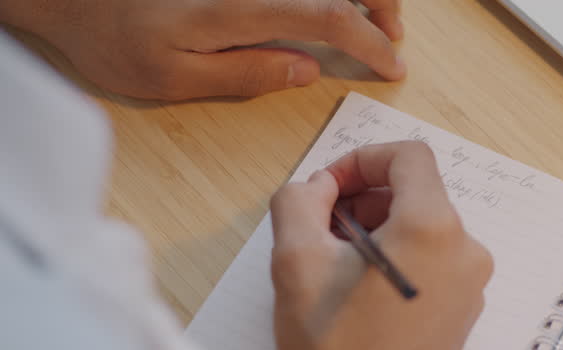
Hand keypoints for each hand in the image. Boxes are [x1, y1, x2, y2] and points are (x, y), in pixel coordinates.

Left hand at [0, 0, 404, 99]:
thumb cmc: (115, 39)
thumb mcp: (174, 77)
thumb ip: (246, 72)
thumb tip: (306, 68)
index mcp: (238, 8)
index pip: (327, 16)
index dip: (369, 41)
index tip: (392, 65)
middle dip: (380, 4)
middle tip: (393, 39)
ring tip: (376, 21)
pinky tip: (335, 8)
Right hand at [269, 141, 492, 349]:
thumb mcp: (296, 261)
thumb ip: (299, 201)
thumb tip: (317, 186)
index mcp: (434, 228)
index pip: (408, 156)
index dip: (361, 159)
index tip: (328, 188)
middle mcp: (465, 252)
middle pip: (416, 192)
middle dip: (363, 199)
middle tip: (321, 230)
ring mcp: (469, 286)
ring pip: (421, 230)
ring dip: (376, 231)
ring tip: (334, 267)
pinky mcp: (462, 313)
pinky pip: (430, 263)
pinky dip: (394, 260)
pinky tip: (357, 294)